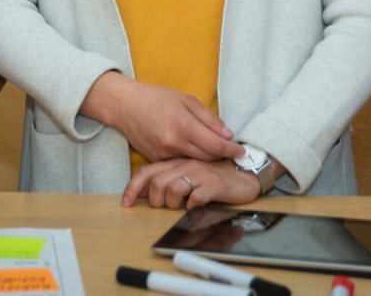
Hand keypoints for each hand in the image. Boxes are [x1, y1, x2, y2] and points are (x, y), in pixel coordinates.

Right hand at [83, 73, 241, 162]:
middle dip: (222, 156)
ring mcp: (163, 154)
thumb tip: (228, 134)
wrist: (124, 105)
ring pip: (194, 162)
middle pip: (207, 157)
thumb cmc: (156, 98)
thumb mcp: (186, 100)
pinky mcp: (156, 160)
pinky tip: (194, 152)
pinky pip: (179, 163)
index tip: (242, 152)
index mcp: (183, 125)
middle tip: (232, 152)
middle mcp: (173, 143)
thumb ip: (208, 118)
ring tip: (215, 153)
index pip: (216, 145)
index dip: (232, 150)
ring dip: (206, 159)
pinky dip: (189, 158)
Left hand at [121, 158, 261, 209]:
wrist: (244, 174)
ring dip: (172, 203)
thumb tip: (145, 192)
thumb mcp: (187, 174)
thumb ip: (168, 179)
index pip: (147, 172)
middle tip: (165, 206)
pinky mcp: (215, 185)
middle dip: (156, 200)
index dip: (134, 188)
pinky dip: (191, 206)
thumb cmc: (213, 176)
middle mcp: (186, 165)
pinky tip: (195, 207)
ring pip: (174, 189)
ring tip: (181, 206)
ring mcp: (201, 174)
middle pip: (158, 182)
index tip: (127, 204)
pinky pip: (196, 197)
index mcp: (176, 163)